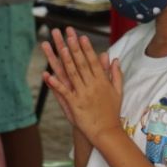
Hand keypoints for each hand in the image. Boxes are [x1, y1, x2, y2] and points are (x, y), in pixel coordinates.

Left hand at [42, 27, 123, 145]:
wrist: (107, 132)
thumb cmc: (112, 112)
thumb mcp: (118, 91)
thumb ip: (116, 74)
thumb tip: (115, 59)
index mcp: (102, 81)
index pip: (93, 61)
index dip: (87, 48)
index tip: (82, 36)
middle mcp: (92, 85)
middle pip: (82, 63)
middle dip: (75, 48)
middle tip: (69, 35)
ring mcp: (83, 94)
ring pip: (73, 74)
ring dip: (66, 60)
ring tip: (60, 48)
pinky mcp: (75, 105)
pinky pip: (64, 92)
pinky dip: (56, 84)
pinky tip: (48, 75)